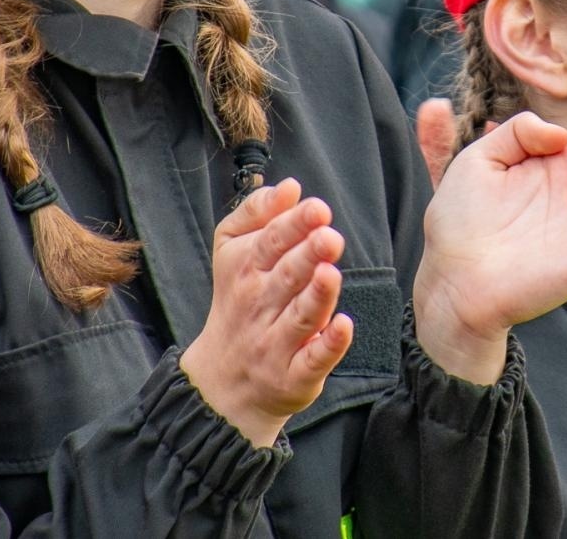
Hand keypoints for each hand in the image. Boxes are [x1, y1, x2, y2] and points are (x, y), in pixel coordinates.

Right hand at [180, 179, 352, 447]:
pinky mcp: (294, 376)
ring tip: (331, 273)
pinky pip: (312, 360)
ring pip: (300, 317)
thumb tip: (290, 186)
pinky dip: (328, 345)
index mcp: (245, 269)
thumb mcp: (233, 251)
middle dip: (308, 256)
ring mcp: (275, 343)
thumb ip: (257, 213)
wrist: (223, 380)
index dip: (295, 225)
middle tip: (329, 237)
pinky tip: (343, 326)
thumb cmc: (240, 300)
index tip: (318, 209)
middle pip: (287, 276)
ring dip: (317, 296)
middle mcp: (259, 305)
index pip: (271, 242)